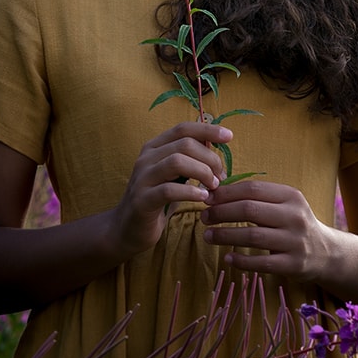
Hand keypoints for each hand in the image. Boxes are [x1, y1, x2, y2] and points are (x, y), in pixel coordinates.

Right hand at [111, 121, 231, 257]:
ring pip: (176, 162)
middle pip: (184, 144)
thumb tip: (215, 146)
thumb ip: (189, 160)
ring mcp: (142, 178)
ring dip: (202, 172)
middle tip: (220, 176)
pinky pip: (169, 190)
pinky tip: (203, 197)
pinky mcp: (142, 200)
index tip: (229, 136)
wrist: (127, 229)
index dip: (207, 130)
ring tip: (213, 186)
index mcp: (154, 147)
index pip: (183, 129)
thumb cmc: (157, 200)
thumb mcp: (173, 175)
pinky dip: (190, 192)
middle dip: (209, 158)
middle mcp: (146, 158)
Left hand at [200, 178, 330, 281]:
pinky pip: (261, 263)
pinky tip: (227, 257)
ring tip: (208, 236)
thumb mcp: (284, 204)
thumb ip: (257, 198)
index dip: (226, 193)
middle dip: (221, 213)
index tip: (207, 198)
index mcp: (291, 196)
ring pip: (252, 236)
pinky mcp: (293, 265)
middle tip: (204, 217)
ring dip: (225, 235)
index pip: (252, 189)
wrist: (326, 252)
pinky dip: (241, 261)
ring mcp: (295, 241)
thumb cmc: (294, 224)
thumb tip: (216, 193)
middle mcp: (295, 216)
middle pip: (250, 210)